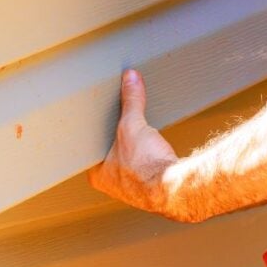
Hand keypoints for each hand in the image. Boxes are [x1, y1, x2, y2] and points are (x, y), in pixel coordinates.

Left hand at [88, 70, 182, 218]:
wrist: (176, 187)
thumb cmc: (146, 166)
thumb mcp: (133, 125)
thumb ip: (131, 101)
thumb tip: (130, 79)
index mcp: (97, 175)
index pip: (90, 148)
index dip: (95, 130)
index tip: (99, 116)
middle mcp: (112, 184)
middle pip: (109, 151)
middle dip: (116, 135)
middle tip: (121, 119)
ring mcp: (132, 187)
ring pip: (128, 158)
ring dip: (134, 146)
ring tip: (139, 133)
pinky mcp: (151, 186)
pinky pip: (145, 164)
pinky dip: (147, 154)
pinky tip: (152, 146)